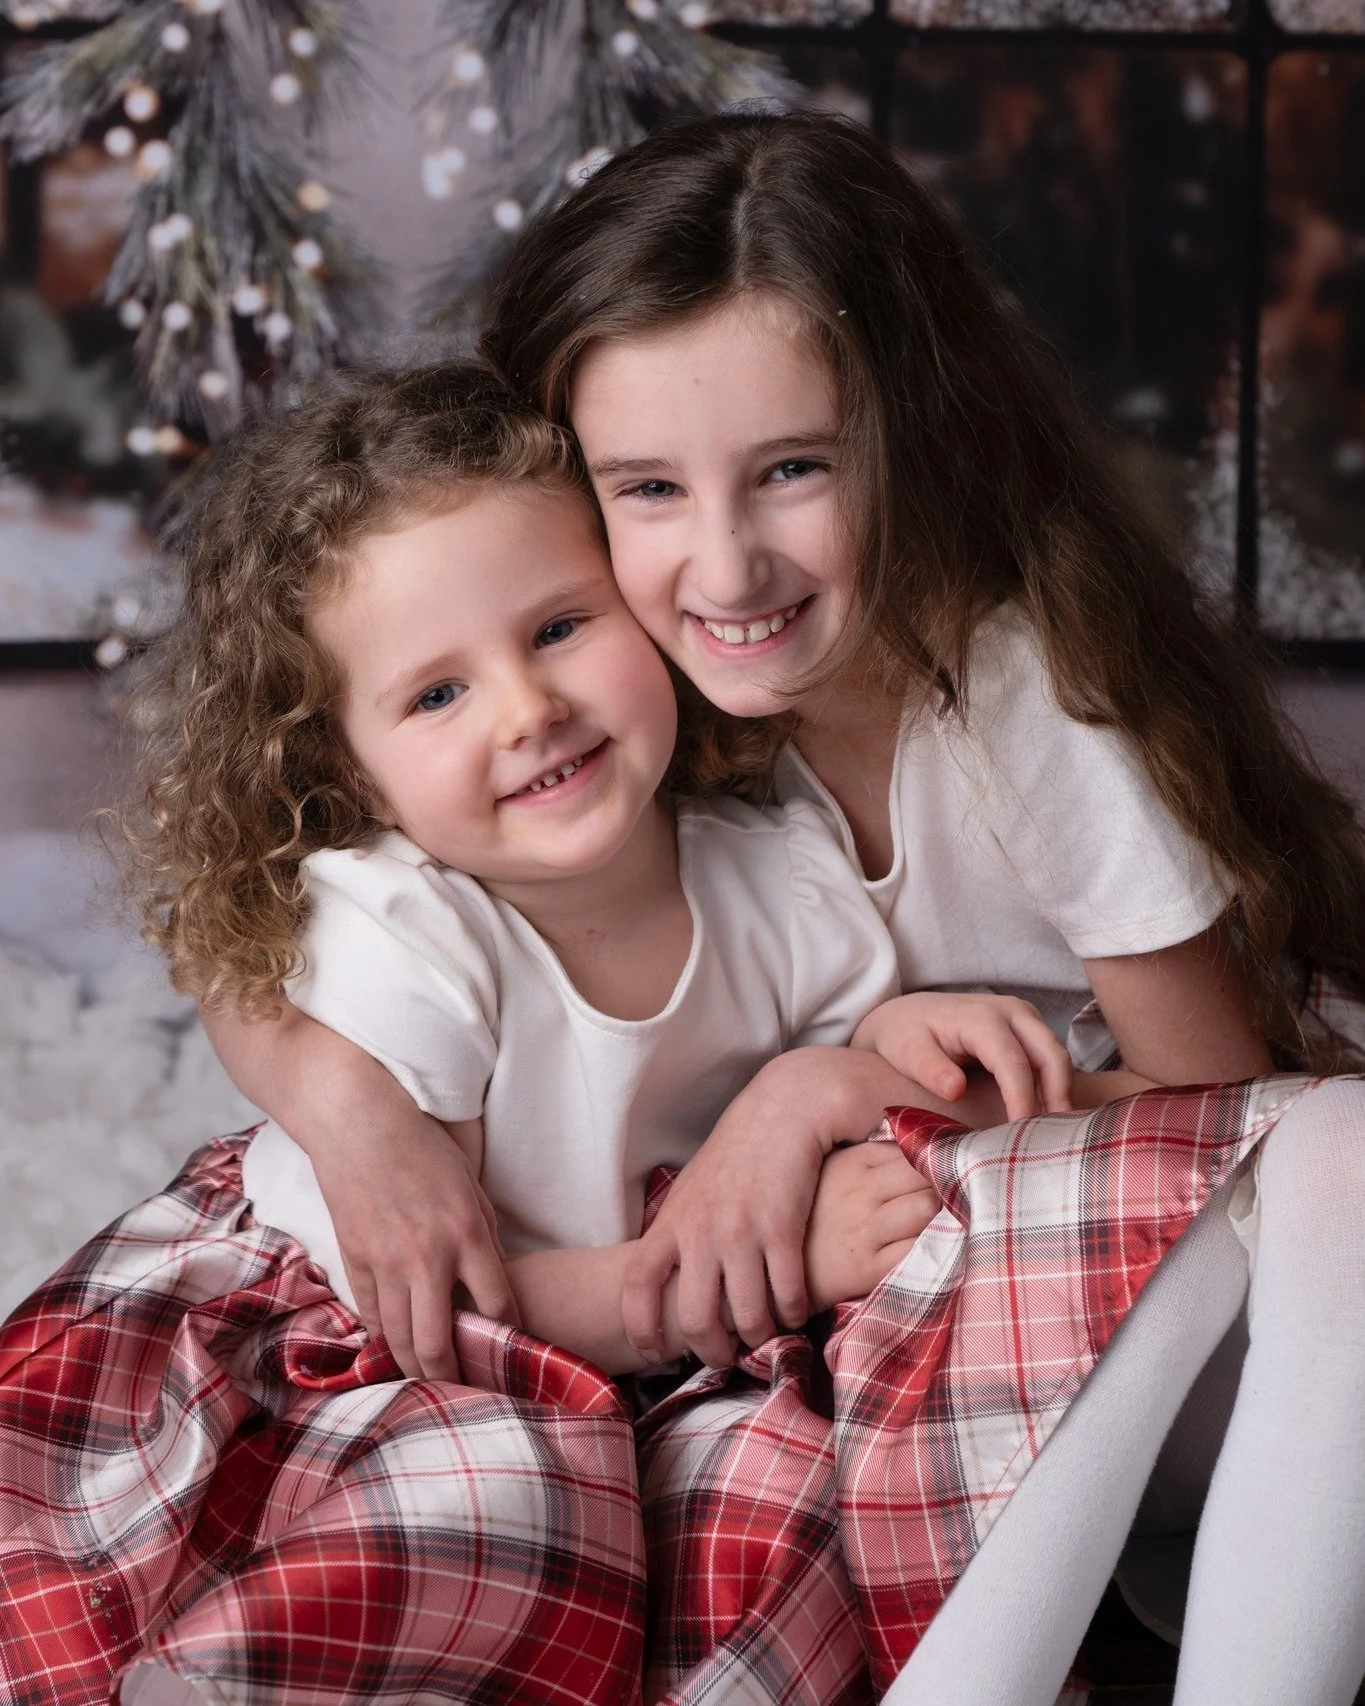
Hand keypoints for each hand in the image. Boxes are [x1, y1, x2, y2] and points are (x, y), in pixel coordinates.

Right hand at [308, 1108, 516, 1381]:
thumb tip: (493, 1282)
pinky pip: (372, 1316)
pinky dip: (384, 1337)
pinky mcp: (355, 1261)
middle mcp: (428, 1258)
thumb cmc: (423, 1148)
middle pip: (439, 1343)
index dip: (508, 1337)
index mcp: (467, 1235)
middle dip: (453, 1378)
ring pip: (400, 1339)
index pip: (497, 1306)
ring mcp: (386, 1263)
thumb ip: (484, 1236)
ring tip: (430, 1381)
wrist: (360, 1125)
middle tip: (464, 1391)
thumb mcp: (470, 1187)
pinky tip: (396, 1348)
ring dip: (415, 1367)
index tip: (513, 1354)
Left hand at [622, 1048, 887, 1366]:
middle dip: (712, 1350)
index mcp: (672, 1220)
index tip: (654, 1352)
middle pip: (695, 1317)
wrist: (782, 1109)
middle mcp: (700, 1230)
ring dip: (760, 1337)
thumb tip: (671, 1281)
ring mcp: (741, 1230)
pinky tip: (797, 1310)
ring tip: (766, 1336)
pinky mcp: (782, 1227)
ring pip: (747, 1316)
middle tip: (726, 1356)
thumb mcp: (695, 1190)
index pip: (637, 1285)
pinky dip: (794, 1313)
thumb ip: (681, 1232)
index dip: (640, 1327)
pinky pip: (787, 1294)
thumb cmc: (738, 1155)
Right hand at [805, 1143, 940, 1311]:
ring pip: (925, 1207)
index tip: (941, 1171)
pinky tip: (927, 1247)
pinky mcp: (869, 1267)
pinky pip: (918, 1248)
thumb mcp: (833, 1174)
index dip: (932, 1160)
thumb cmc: (815, 1218)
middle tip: (947, 1197)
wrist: (782, 1273)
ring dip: (940, 1214)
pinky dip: (931, 1246)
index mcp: (851, 1163)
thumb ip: (872, 1159)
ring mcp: (864, 1230)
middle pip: (924, 1175)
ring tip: (938, 1221)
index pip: (910, 1149)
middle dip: (941, 1185)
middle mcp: (858, 1192)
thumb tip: (920, 1151)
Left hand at [854, 992, 1072, 1119]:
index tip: (1022, 1132)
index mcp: (980, 1018)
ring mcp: (1024, 1018)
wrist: (910, 1013)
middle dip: (1059, 1096)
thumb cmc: (906, 1035)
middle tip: (1056, 1140)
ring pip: (1057, 1056)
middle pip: (1050, 1054)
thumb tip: (955, 1089)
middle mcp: (1010, 1012)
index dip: (1022, 1098)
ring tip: (1055, 1134)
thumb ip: (928, 1069)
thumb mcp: (905, 1052)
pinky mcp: (1029, 1029)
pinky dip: (1054, 1086)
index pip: (1012, 1062)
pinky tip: (1047, 1117)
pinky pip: (1050, 1058)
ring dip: (1061, 1093)